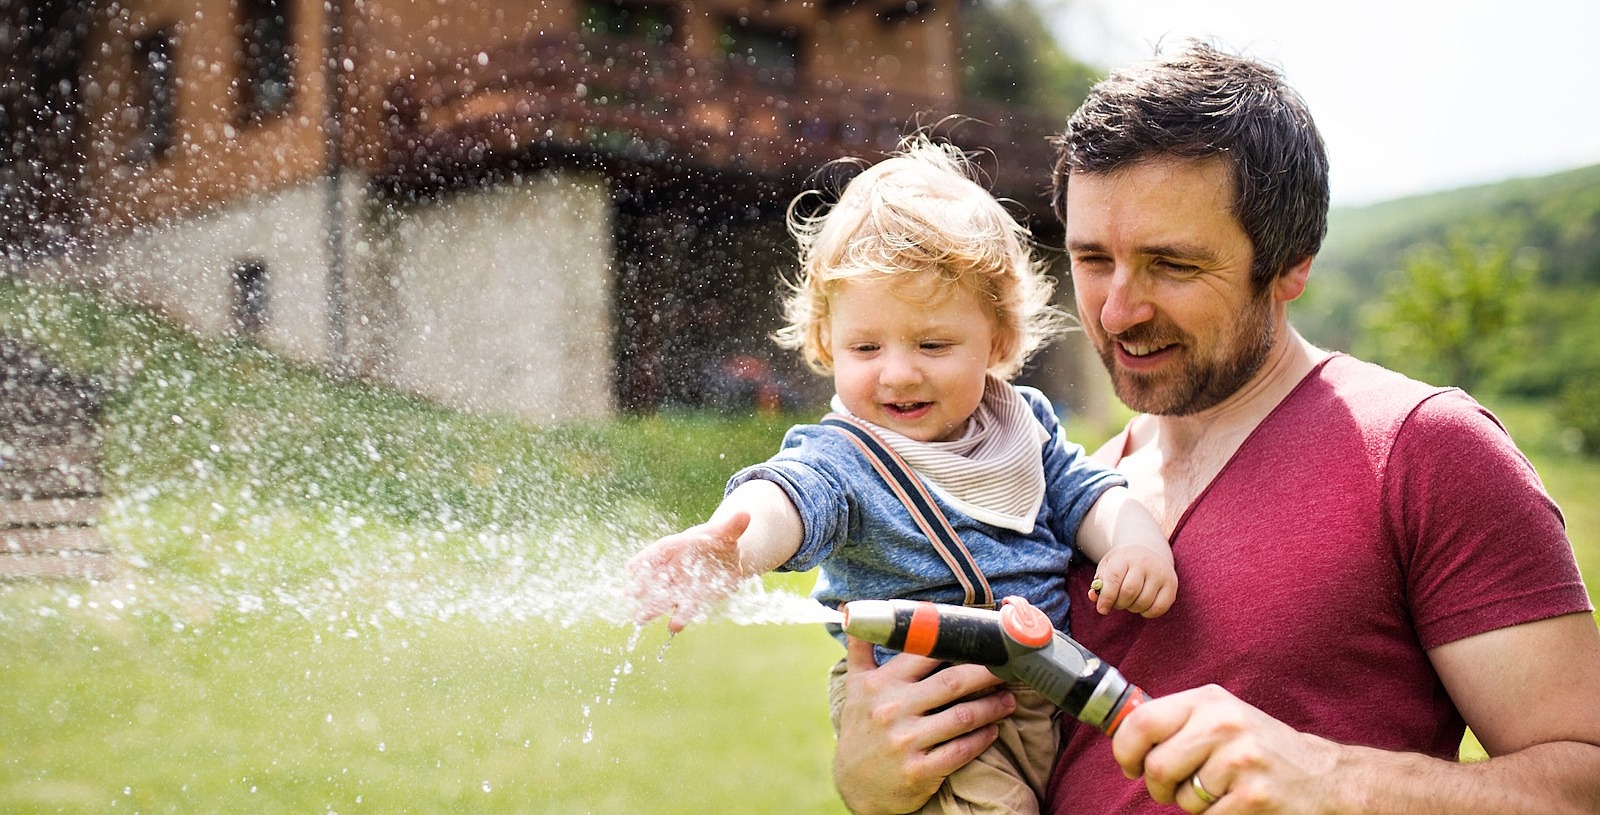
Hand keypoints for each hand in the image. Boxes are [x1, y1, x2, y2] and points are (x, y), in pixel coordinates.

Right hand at [625, 512, 749, 632]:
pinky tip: (673, 627)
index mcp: (676, 547)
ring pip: (662, 598)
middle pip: (654, 578)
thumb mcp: (724, 533)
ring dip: (651, 608)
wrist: (724, 558)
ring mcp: (679, 587)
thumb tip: (746, 515)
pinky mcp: (691, 601)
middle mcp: (673, 569)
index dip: (644, 560)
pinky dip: (678, 618)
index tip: (630, 568)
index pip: (657, 552)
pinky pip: (682, 610)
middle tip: (630, 594)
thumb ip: (733, 527)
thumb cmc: (716, 541)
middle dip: (642, 586)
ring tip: (638, 618)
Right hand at [832, 635, 1014, 814]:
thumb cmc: (861, 727)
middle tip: (1010, 667)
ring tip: (1009, 700)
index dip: (957, 642)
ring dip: (992, 707)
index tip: (983, 637)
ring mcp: (905, 741)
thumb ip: (860, 648)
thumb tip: (854, 609)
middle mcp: (892, 709)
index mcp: (879, 683)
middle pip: (952, 682)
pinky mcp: (919, 770)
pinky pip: (961, 750)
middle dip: (987, 672)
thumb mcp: (855, 686)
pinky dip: (982, 738)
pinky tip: (993, 730)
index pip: (924, 653)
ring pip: (963, 717)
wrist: (854, 783)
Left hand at [1090, 541, 1176, 616]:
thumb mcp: (1107, 568)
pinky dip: (1147, 613)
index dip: (1106, 597)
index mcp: (1124, 557)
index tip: (1101, 609)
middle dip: (1119, 604)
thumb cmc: (1123, 564)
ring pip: (1143, 602)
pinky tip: (1142, 606)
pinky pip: (1159, 608)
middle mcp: (1144, 562)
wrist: (1148, 551)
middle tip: (1117, 603)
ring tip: (1130, 601)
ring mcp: (1160, 572)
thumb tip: (1093, 597)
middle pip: (1129, 592)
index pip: (1114, 579)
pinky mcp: (1171, 584)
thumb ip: (1099, 583)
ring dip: (1132, 608)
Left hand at [1112, 685, 1345, 812]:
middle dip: (1158, 787)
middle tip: (1174, 788)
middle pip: (1157, 766)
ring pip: (1182, 798)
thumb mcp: (1218, 718)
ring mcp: (1241, 760)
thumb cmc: (1257, 748)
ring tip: (1218, 790)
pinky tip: (1236, 803)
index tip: (1131, 765)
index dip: (1125, 750)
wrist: (1322, 777)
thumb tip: (1120, 733)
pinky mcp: (1254, 796)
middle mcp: (1224, 724)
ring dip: (1192, 804)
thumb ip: (1174, 721)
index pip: (1142, 722)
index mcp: (1209, 701)